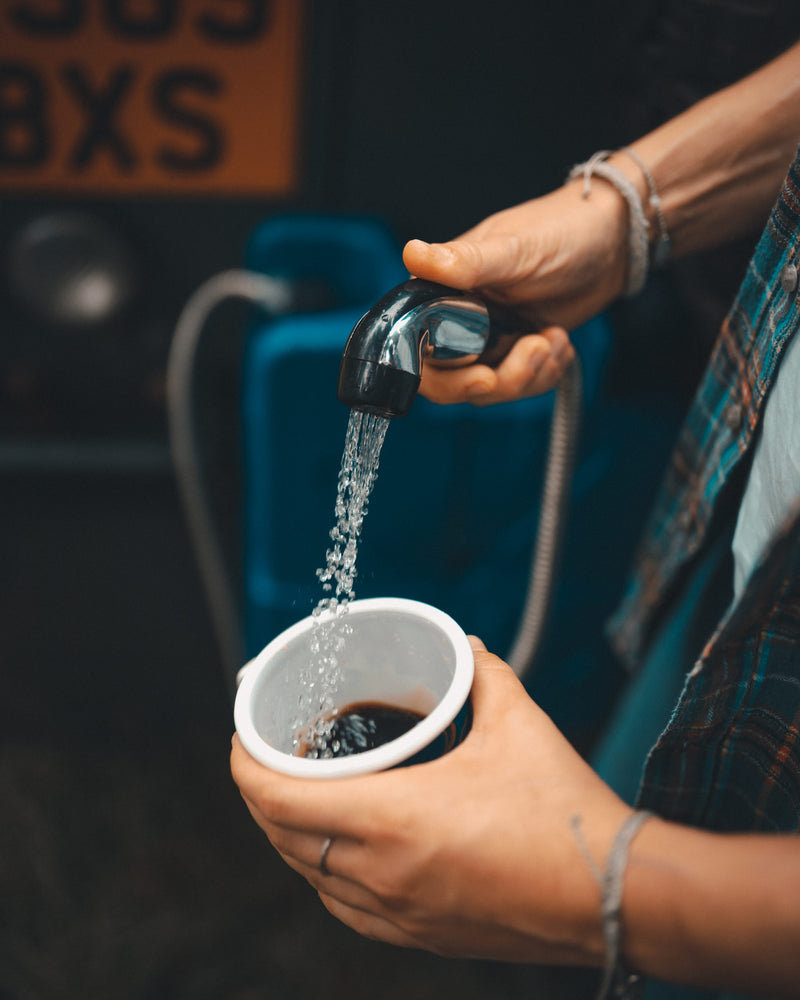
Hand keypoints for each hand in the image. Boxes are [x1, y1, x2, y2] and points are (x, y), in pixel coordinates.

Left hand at [230, 637, 629, 964]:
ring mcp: (398, 915)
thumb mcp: (519, 725)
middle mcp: (382, 875)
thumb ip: (483, 675)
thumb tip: (465, 647)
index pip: (277, 799)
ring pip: (310, 876)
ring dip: (290, 835)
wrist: (616, 896)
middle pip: (283, 838)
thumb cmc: (564, 812)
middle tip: (270, 755)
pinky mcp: (421, 938)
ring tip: (302, 795)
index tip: (241, 736)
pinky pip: (344, 908)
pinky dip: (325, 874)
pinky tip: (343, 852)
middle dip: (261, 796)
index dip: (243, 766)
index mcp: (393, 820)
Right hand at [404, 180, 627, 405]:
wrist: (613, 241)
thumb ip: (465, 262)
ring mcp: (487, 339)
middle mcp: (456, 320)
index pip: (416, 351)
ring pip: (489, 390)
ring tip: (554, 339)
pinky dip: (544, 373)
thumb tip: (411, 254)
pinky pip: (519, 386)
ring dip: (528, 375)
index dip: (446, 378)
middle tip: (533, 353)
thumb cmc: (561, 229)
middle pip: (452, 383)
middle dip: (498, 382)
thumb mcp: (514, 249)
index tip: (484, 377)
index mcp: (441, 293)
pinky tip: (560, 342)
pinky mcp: (515, 352)